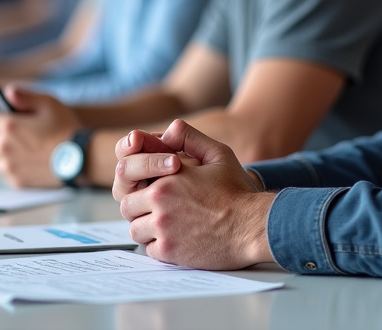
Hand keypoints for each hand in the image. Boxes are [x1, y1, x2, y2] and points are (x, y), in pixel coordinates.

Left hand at [0, 84, 79, 187]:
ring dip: (5, 152)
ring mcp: (9, 166)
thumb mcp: (49, 103)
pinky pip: (7, 171)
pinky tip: (31, 160)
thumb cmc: (66, 128)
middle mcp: (3, 147)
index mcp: (8, 126)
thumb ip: (25, 96)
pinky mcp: (17, 180)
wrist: (81, 158)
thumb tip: (8, 92)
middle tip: (20, 132)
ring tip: (26, 148)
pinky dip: (14, 166)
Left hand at [115, 119, 275, 269]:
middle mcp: (160, 202)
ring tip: (164, 226)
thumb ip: (190, 138)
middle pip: (129, 206)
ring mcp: (163, 229)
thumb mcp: (219, 154)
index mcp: (166, 178)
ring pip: (136, 230)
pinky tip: (174, 240)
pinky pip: (149, 250)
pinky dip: (157, 246)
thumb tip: (169, 130)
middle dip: (139, 207)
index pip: (133, 180)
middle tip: (155, 210)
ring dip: (146, 228)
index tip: (152, 192)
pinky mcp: (170, 252)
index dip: (140, 185)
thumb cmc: (238, 192)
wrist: (253, 226)